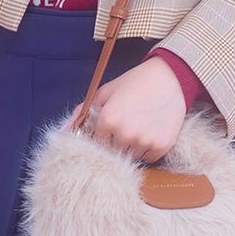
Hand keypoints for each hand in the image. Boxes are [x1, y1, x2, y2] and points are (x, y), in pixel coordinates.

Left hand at [71, 58, 187, 163]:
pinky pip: (148, 158)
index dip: (103, 134)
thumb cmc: (135, 82)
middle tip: (128, 124)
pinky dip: (148, 149)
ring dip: (132, 146)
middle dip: (117, 141)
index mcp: (108, 119)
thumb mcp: (106, 92)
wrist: (171, 77)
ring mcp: (144, 141)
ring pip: (131, 156)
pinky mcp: (161, 146)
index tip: (112, 126)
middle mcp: (125, 133)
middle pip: (113, 151)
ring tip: (141, 126)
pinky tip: (151, 130)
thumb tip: (63, 131)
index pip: (96, 142)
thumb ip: (83, 111)